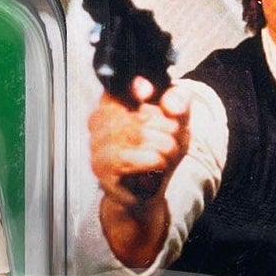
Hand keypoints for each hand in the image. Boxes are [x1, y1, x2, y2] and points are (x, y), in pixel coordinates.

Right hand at [89, 79, 193, 268]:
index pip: (122, 84)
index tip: (148, 93)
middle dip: (169, 130)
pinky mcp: (102, 168)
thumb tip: (171, 104)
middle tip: (170, 142)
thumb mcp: (176, 120)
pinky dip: (158, 163)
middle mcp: (97, 120)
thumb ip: (178, 102)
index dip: (140, 88)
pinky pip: (143, 158)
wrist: (146, 191)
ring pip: (143, 136)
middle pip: (145, 115)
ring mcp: (97, 145)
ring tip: (163, 157)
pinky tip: (152, 169)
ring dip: (166, 148)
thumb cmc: (157, 151)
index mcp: (111, 101)